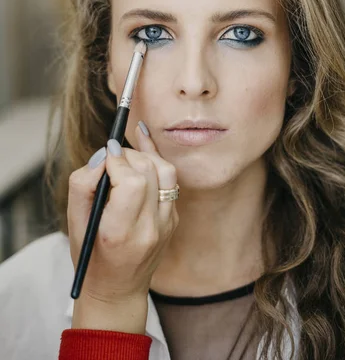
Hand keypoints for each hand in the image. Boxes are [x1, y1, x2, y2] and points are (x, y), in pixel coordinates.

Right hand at [67, 123, 178, 331]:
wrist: (117, 290)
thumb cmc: (90, 255)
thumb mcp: (74, 223)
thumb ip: (83, 184)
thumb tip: (104, 154)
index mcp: (120, 233)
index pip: (131, 182)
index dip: (118, 160)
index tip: (106, 152)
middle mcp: (149, 229)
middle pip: (149, 171)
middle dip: (129, 155)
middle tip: (113, 154)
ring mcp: (166, 224)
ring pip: (166, 171)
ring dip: (146, 156)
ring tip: (127, 156)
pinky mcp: (173, 219)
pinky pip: (171, 182)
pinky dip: (156, 165)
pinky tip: (142, 155)